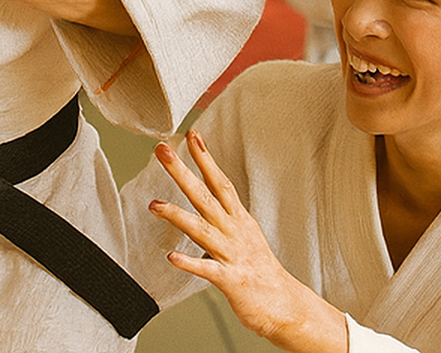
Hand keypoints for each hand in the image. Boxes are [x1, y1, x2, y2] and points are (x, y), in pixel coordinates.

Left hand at [148, 131, 347, 352]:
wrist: (286, 306)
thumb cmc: (260, 272)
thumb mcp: (243, 236)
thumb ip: (222, 219)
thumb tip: (204, 206)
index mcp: (238, 220)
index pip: (219, 182)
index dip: (205, 157)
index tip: (191, 134)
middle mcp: (235, 232)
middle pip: (206, 196)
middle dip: (182, 172)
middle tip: (161, 150)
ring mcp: (234, 255)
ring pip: (202, 231)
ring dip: (177, 216)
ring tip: (154, 205)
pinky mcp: (233, 281)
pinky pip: (209, 271)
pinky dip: (191, 263)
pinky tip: (172, 258)